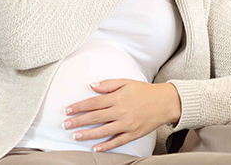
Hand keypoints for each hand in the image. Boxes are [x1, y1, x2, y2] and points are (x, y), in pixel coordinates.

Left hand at [62, 79, 180, 151]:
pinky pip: (117, 141)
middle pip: (95, 117)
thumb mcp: (126, 82)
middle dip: (78, 121)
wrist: (165, 102)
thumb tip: (92, 86)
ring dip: (87, 134)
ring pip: (103, 131)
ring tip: (75, 135)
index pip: (93, 102)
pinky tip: (95, 148)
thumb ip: (108, 84)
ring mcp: (126, 124)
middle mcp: (120, 111)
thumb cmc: (145, 91)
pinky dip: (106, 146)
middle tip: (65, 124)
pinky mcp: (133, 134)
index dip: (79, 106)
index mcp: (117, 97)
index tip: (68, 110)